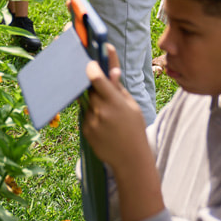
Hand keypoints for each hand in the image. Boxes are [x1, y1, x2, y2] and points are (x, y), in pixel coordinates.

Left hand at [81, 45, 149, 167]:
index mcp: (115, 102)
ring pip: (87, 102)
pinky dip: (92, 115)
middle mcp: (100, 111)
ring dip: (94, 102)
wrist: (130, 159)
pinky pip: (85, 115)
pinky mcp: (85, 130)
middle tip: (100, 87)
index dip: (91, 68)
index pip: (97, 78)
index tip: (90, 62)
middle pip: (90, 89)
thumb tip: (112, 71)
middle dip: (94, 86)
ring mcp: (91, 121)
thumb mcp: (132, 106)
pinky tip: (104, 125)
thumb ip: (119, 88)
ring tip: (108, 114)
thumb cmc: (134, 129)